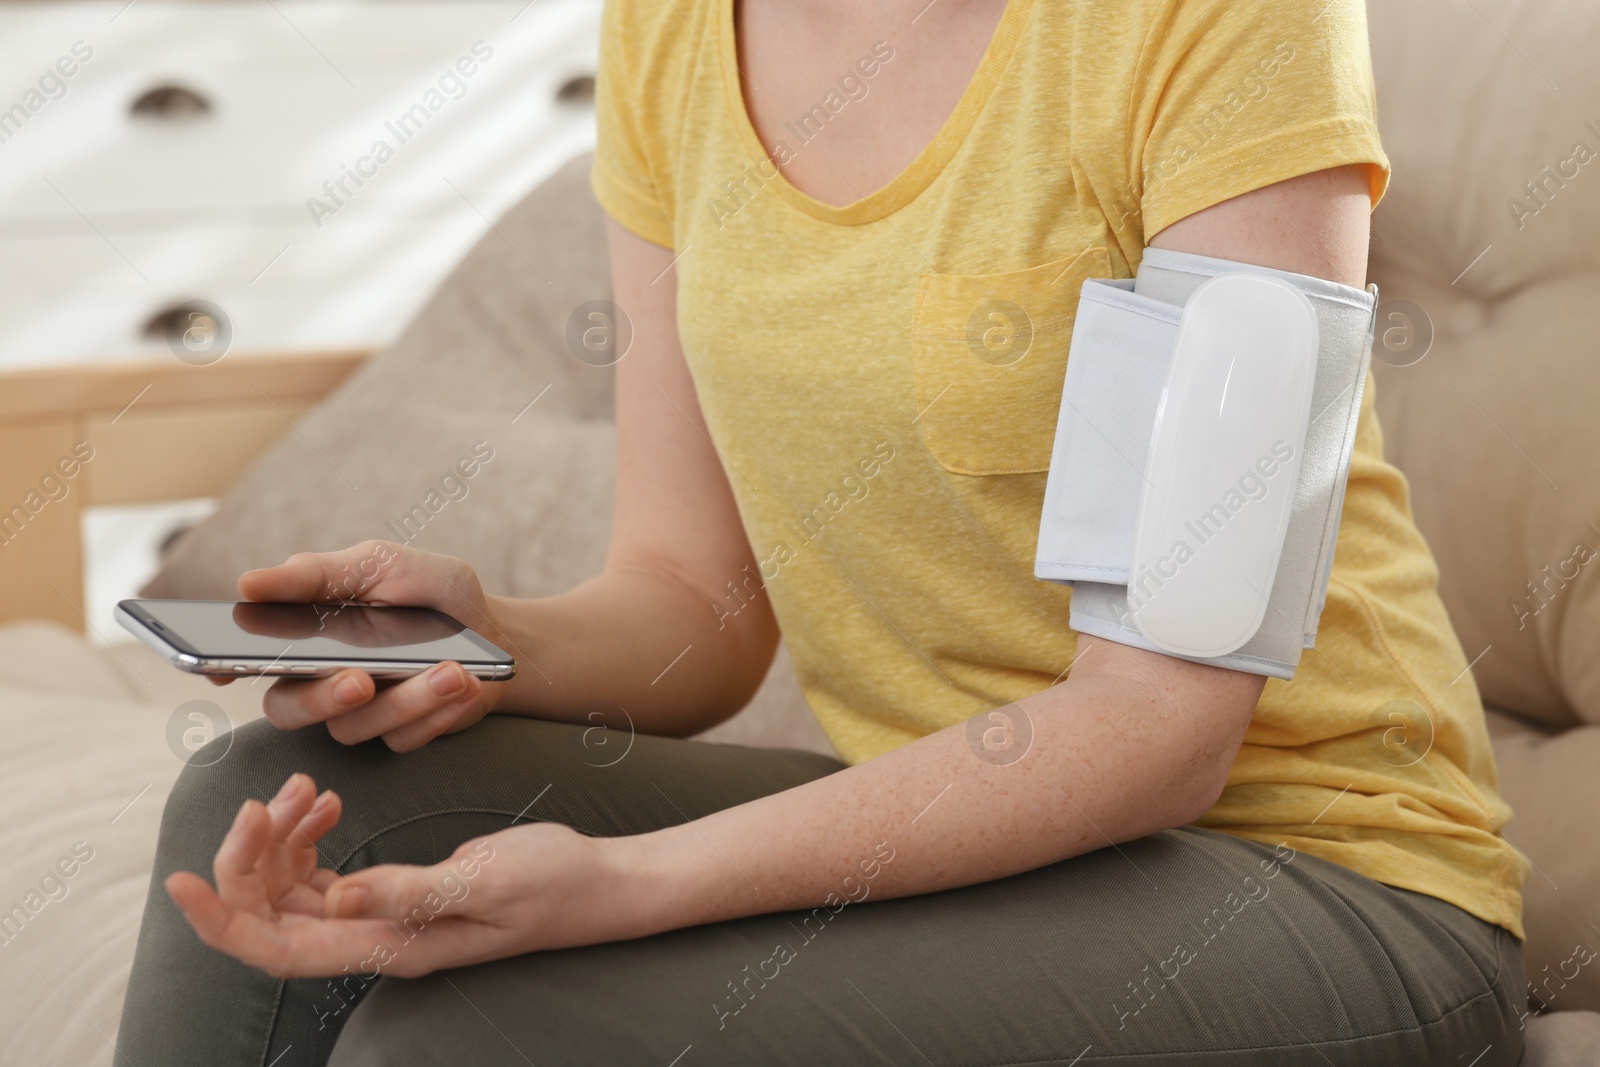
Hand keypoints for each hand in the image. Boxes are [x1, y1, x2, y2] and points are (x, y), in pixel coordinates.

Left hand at [166, 773, 631, 977]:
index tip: (181, 881)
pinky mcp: (395, 893)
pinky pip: (325, 874)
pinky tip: (325, 804)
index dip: (223, 921)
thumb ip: (408, 891)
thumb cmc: (553, 884)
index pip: (280, 948)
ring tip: (303, 790)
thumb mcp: (485, 878)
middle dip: (251, 860)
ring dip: (281, 841)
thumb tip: (332, 897)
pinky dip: (310, 836)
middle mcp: (376, 940)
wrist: (600, 882)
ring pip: (294, 892)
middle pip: (274, 916)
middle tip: (264, 800)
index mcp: (391, 946)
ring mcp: (382, 918)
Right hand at [219, 540, 509, 751]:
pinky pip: (404, 738)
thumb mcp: (381, 565)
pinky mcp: (401, 735)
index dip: (221, 668)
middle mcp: (321, 681)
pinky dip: (439, 710)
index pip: (246, 658)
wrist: (496, 629)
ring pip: (355, 727)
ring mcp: (360, 714)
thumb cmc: (431, 592)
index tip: (220, 670)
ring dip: (409, 699)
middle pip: (287, 709)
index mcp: (305, 635)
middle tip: (360, 679)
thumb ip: (318, 574)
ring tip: (452, 671)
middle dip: (323, 698)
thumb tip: (248, 582)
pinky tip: (465, 684)